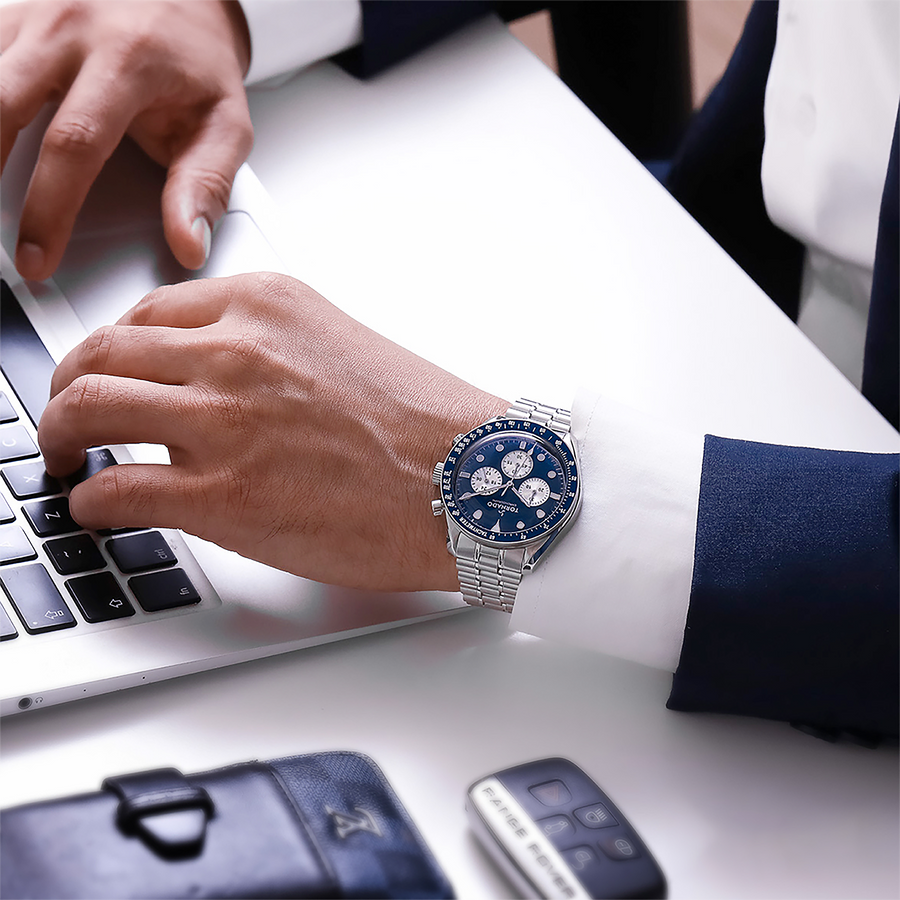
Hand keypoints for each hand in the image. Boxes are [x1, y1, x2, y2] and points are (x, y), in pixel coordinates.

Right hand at [0, 0, 252, 279]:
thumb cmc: (201, 67)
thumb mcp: (225, 126)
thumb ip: (204, 187)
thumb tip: (189, 245)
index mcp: (128, 61)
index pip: (75, 145)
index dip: (49, 209)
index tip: (37, 258)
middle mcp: (71, 29)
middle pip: (1, 105)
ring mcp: (34, 16)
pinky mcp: (13, 15)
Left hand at [38, 272, 508, 591]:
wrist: (476, 482)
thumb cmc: (425, 426)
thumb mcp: (339, 345)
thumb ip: (267, 348)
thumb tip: (213, 380)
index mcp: (265, 305)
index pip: (147, 312)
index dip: (110, 349)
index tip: (105, 371)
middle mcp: (235, 349)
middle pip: (99, 352)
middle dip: (65, 389)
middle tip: (64, 417)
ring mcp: (223, 420)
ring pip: (84, 407)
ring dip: (58, 437)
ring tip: (65, 460)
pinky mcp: (221, 495)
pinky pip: (112, 490)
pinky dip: (88, 501)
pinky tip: (99, 509)